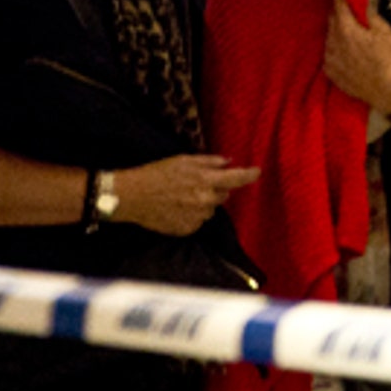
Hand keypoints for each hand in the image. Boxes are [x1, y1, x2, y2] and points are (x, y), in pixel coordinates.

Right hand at [113, 155, 259, 235]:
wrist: (132, 196)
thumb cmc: (156, 173)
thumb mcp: (183, 160)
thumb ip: (209, 161)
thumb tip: (228, 161)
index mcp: (205, 180)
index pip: (236, 179)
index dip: (249, 175)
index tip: (257, 172)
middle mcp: (204, 201)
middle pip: (224, 195)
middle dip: (216, 188)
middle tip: (197, 182)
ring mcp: (196, 218)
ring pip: (210, 210)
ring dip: (203, 202)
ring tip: (181, 195)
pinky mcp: (187, 229)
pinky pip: (198, 221)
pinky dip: (192, 215)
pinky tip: (176, 207)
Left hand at [324, 0, 390, 118]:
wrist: (386, 91)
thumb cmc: (388, 59)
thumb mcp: (384, 31)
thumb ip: (369, 12)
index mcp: (345, 29)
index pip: (337, 4)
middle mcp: (332, 42)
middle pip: (331, 19)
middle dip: (340, 13)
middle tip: (351, 13)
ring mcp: (329, 58)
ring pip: (329, 36)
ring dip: (337, 32)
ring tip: (351, 35)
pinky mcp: (329, 71)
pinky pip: (328, 53)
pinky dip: (335, 49)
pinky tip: (347, 53)